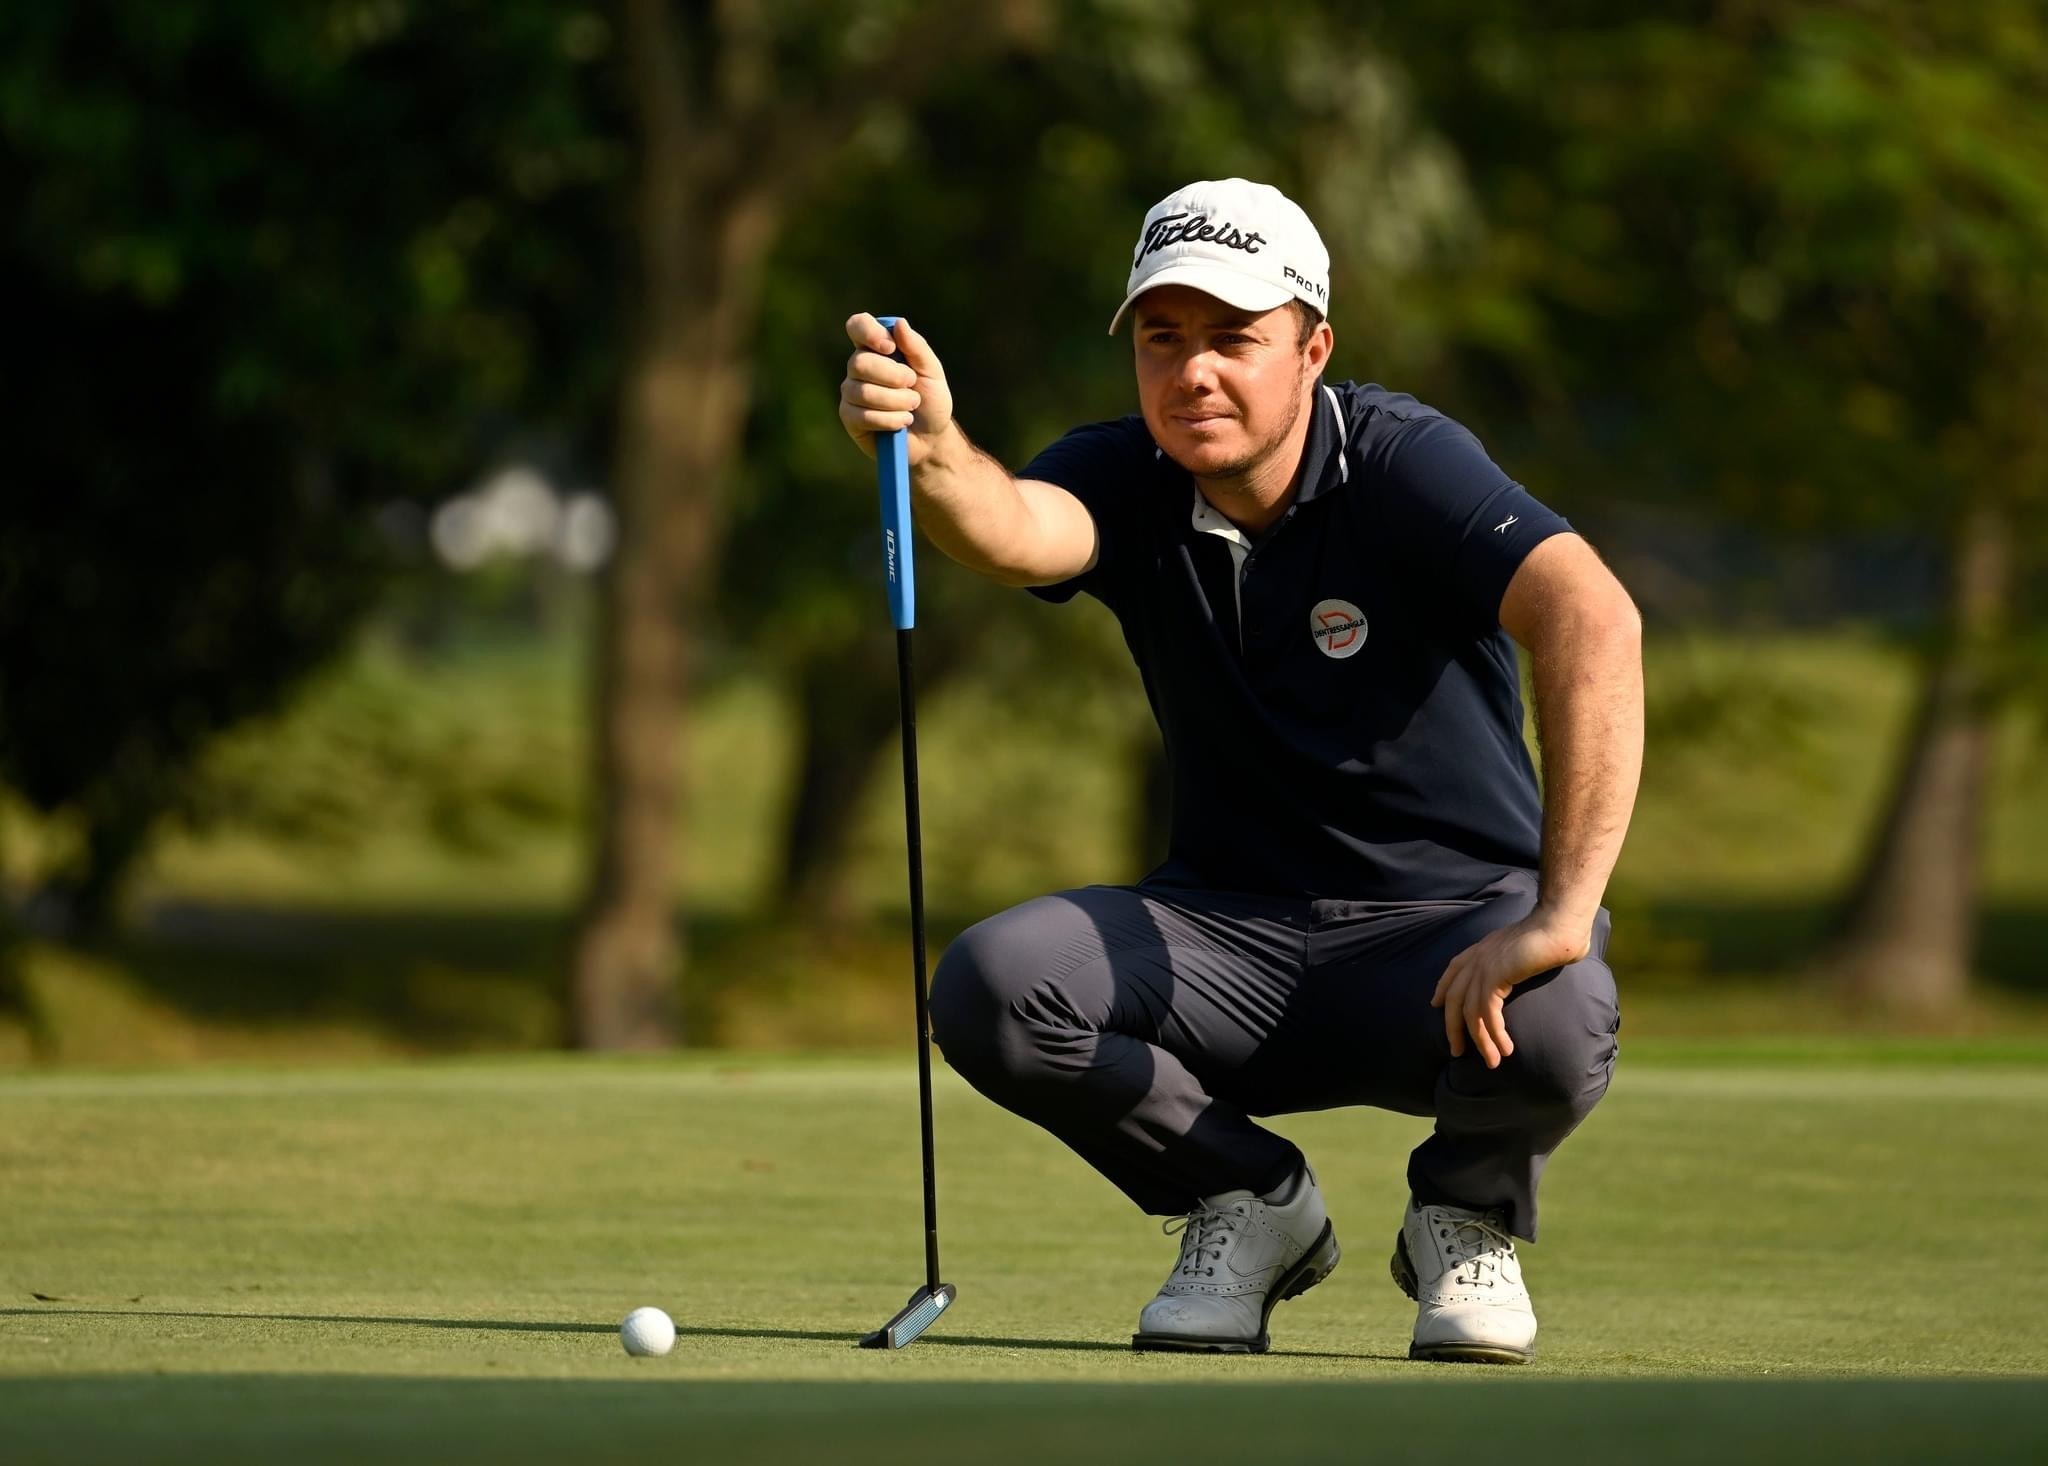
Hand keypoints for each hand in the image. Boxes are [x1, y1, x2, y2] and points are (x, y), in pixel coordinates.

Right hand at [840, 313, 954, 465]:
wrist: (931, 438)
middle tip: (912, 385)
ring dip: (896, 401)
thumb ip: (917, 347)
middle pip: (859, 363)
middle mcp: (858, 367)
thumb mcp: (932, 372)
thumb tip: (899, 324)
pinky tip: (902, 423)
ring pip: (863, 391)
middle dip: (893, 377)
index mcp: (877, 348)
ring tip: (912, 408)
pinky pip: (863, 415)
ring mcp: (851, 392)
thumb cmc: (931, 401)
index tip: (890, 348)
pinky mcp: (849, 417)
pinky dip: (890, 420)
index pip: (858, 326)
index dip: (869, 332)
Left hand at [1430, 908, 1592, 1068]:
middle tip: (1456, 1051)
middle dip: (1453, 1027)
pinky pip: (1487, 1013)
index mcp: (1483, 948)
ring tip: (1492, 1062)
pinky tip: (1505, 1049)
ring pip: (1470, 1012)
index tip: (1435, 1004)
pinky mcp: (1494, 976)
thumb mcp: (1527, 948)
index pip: (1453, 969)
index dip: (1442, 988)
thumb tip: (1523, 968)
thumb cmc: (1555, 934)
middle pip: (1453, 998)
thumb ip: (1518, 959)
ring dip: (1481, 1041)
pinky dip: (1494, 1034)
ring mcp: (1483, 966)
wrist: (1559, 923)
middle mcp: (1478, 957)